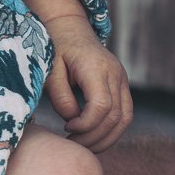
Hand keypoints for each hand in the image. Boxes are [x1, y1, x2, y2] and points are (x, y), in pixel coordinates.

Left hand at [44, 15, 131, 150]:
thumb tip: (73, 120)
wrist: (69, 29)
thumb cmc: (55, 49)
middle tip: (72, 143)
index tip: (67, 127)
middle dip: (94, 137)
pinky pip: (124, 114)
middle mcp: (115, 73)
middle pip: (115, 116)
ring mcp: (122, 79)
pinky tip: (92, 136)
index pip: (102, 106)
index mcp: (96, 67)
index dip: (86, 124)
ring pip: (125, 119)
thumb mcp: (49, 70)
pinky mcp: (122, 85)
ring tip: (83, 145)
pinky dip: (111, 130)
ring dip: (106, 138)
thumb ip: (60, 97)